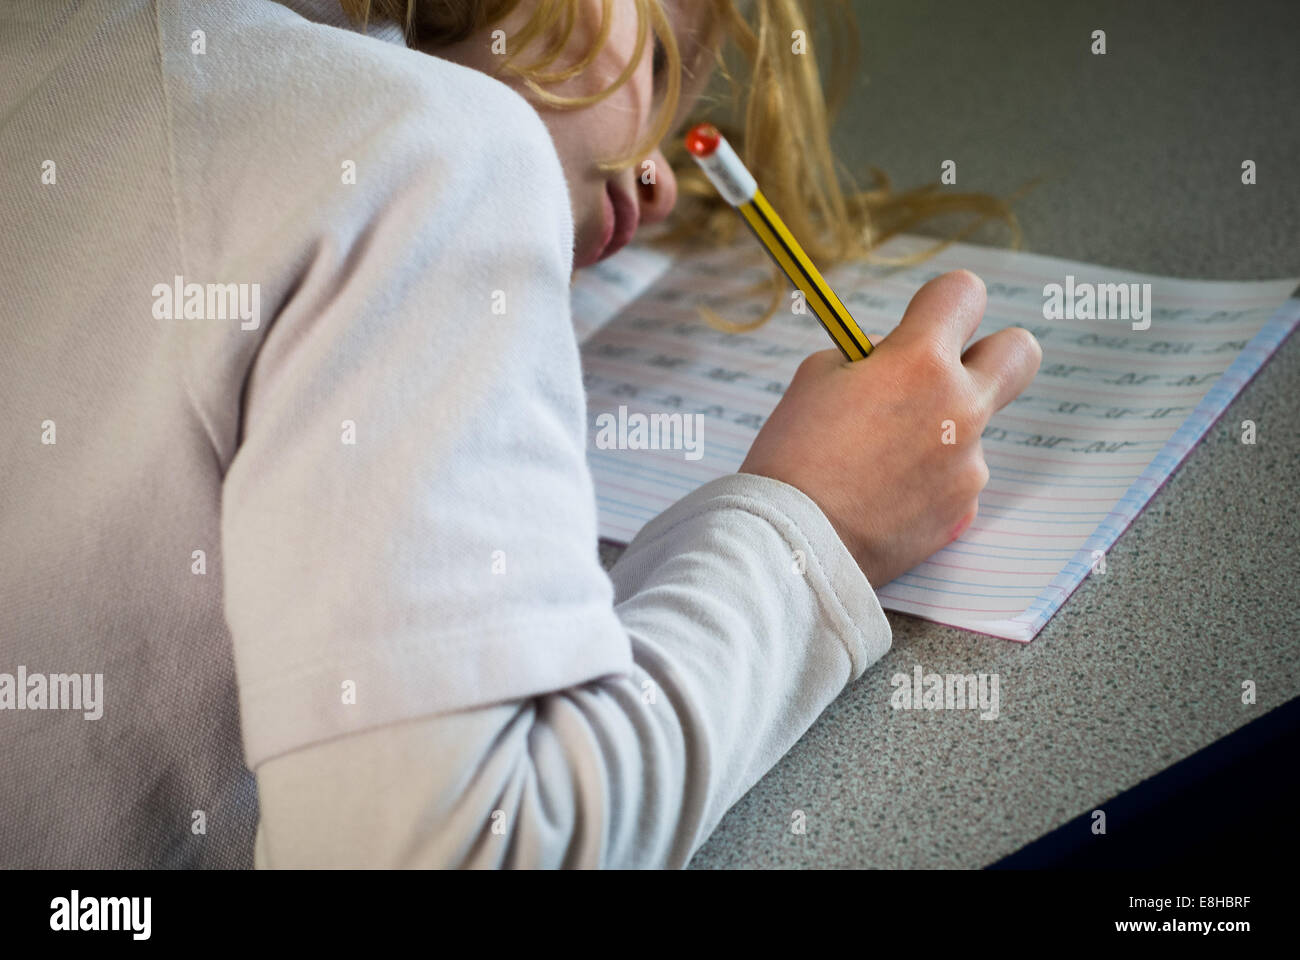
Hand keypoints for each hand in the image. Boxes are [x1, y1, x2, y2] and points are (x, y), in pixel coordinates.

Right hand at [740, 269, 1041, 586]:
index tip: (920, 320)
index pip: (965, 292)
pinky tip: (884, 496)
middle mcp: (959, 408)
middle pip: (1019, 353)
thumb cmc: (792, 456)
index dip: (941, 302)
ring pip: (975, 427)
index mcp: (919, 362)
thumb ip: (868, 359)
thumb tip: (889, 360)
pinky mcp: (963, 510)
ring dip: (940, 431)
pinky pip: (957, 480)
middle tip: (946, 372)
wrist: (793, 543)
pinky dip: (929, 482)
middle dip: (990, 352)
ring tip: (878, 461)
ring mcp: (968, 464)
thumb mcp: (815, 378)